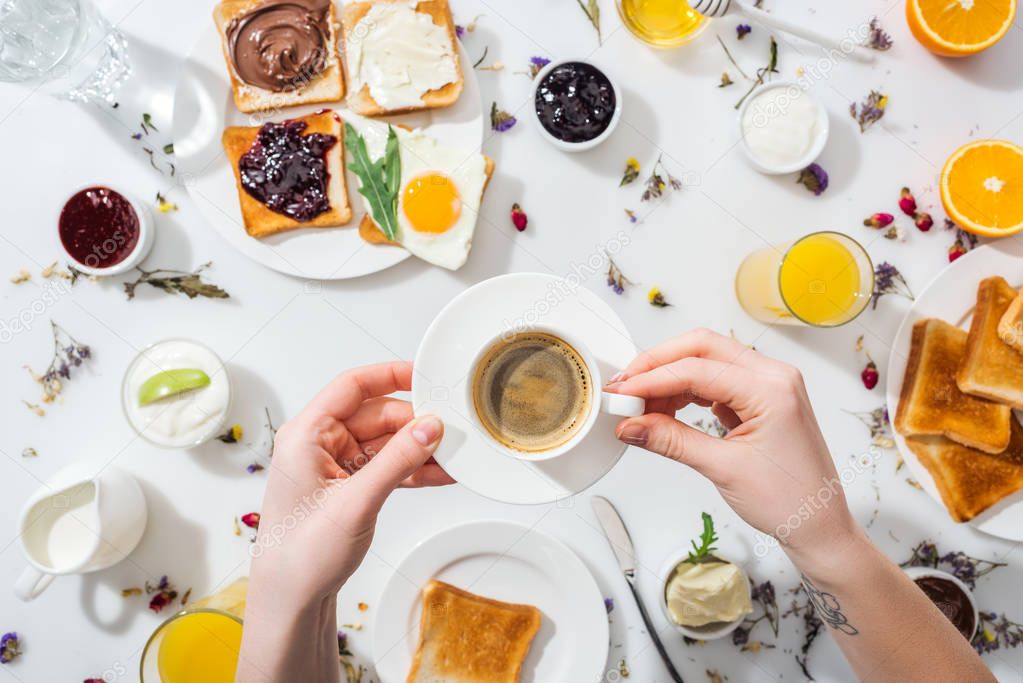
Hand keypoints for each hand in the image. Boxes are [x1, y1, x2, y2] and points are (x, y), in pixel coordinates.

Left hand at [252, 361, 452, 603]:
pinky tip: (441, 474)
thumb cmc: (301, 554)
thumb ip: (396, 461)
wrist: (290, 599)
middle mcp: (319, 444)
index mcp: (307, 435)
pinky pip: (388, 466)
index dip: (390, 375)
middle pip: (377, 415)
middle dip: (414, 423)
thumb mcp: (355, 502)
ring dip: (418, 450)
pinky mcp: (350, 486)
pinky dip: (413, 470)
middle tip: (451, 430)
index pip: (352, 387)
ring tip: (453, 456)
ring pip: (386, 443)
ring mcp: (335, 465)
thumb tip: (430, 427)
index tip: (425, 376)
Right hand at [607, 329, 856, 559]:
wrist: (819, 525)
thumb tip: (632, 425)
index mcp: (772, 389)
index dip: (652, 379)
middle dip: (658, 364)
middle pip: (702, 347)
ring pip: (708, 359)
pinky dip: (688, 389)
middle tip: (625, 388)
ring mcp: (770, 384)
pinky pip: (717, 379)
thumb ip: (671, 441)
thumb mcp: (723, 469)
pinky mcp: (762, 397)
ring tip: (642, 405)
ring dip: (671, 376)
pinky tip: (667, 408)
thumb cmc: (789, 501)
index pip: (697, 369)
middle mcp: (774, 376)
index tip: (622, 394)